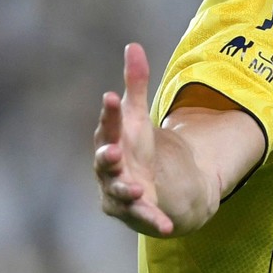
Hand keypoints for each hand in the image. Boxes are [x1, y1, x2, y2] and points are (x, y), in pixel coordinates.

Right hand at [93, 43, 174, 235]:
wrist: (147, 183)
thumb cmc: (134, 146)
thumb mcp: (138, 115)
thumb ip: (136, 84)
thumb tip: (133, 45)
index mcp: (110, 141)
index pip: (108, 125)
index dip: (109, 114)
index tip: (111, 97)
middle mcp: (109, 169)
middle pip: (104, 162)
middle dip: (106, 157)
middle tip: (111, 151)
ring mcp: (119, 192)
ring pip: (119, 193)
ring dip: (126, 192)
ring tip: (136, 190)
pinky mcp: (135, 212)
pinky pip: (144, 218)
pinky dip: (154, 220)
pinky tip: (168, 226)